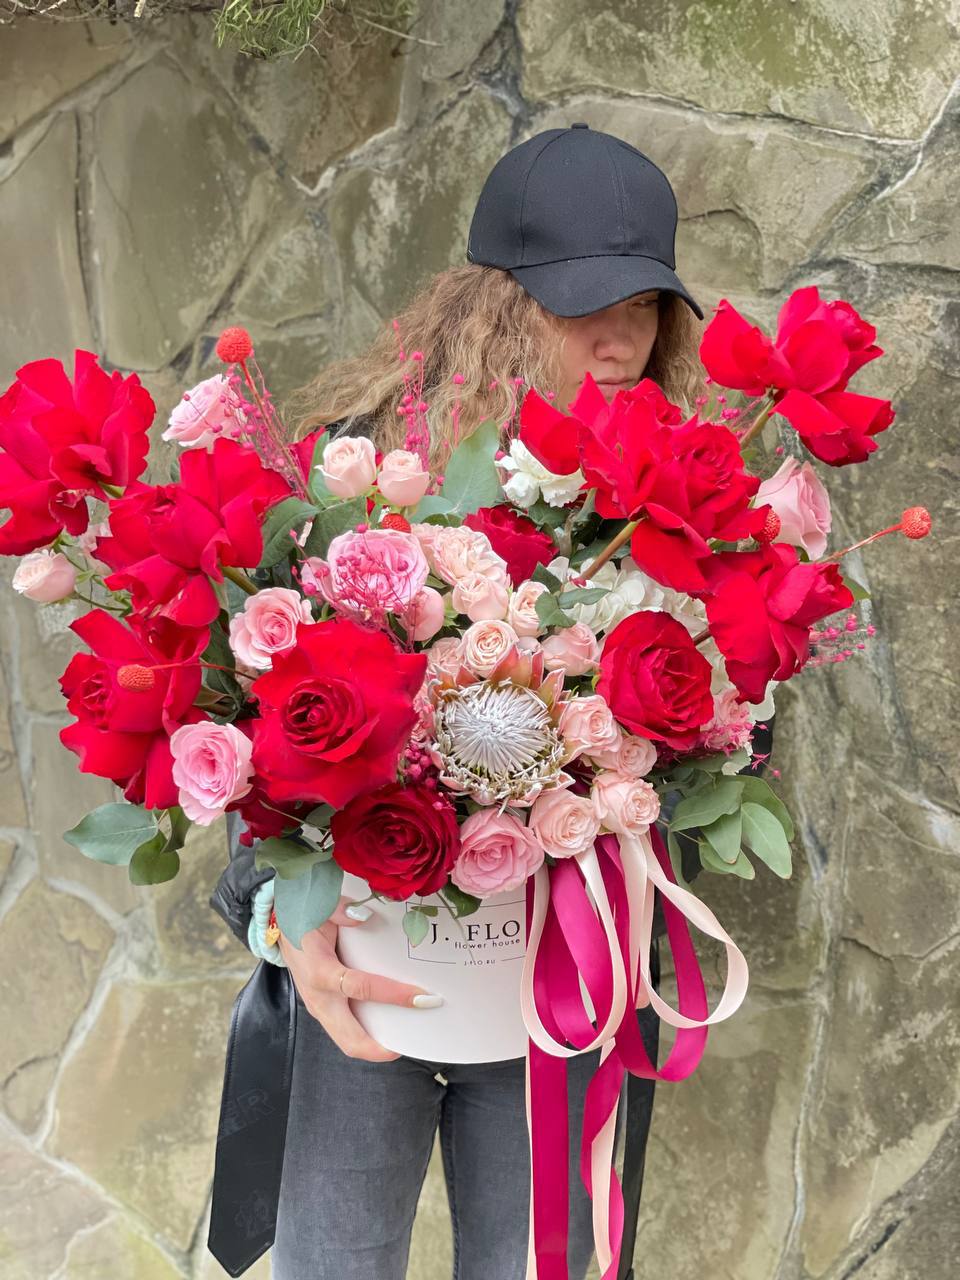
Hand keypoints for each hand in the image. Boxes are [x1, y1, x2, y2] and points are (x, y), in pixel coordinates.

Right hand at [278, 897, 441, 1061]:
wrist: (280, 928)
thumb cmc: (302, 918)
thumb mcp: (319, 907)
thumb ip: (340, 910)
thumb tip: (364, 915)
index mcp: (320, 971)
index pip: (360, 988)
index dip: (393, 995)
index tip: (423, 998)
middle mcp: (319, 998)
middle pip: (350, 1039)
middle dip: (382, 1048)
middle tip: (414, 1042)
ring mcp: (320, 1008)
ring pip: (347, 1042)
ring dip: (376, 1046)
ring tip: (408, 1038)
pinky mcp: (324, 1010)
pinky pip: (346, 1031)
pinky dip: (368, 1034)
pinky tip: (391, 1026)